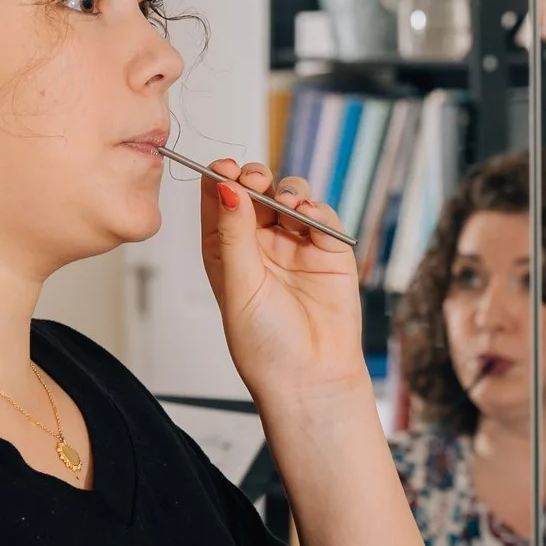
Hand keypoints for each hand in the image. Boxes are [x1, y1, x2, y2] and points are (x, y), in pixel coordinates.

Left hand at [197, 159, 366, 400]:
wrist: (311, 377)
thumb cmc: (266, 345)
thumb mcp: (238, 285)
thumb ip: (234, 234)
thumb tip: (225, 187)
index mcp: (225, 252)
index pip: (217, 201)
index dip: (218, 178)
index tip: (222, 168)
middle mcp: (258, 245)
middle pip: (254, 191)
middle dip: (253, 177)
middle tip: (253, 179)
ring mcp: (294, 245)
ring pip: (288, 197)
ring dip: (286, 189)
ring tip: (285, 200)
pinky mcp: (328, 250)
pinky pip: (321, 216)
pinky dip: (316, 208)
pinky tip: (309, 216)